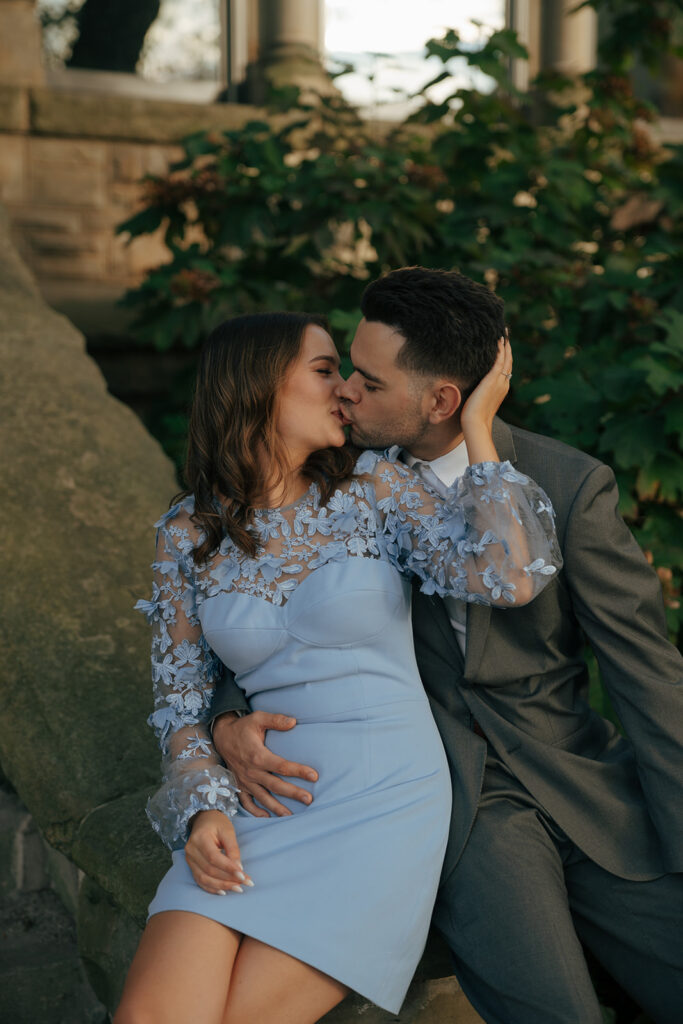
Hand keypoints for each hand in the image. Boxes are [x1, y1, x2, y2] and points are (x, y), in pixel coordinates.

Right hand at [185, 810, 252, 894]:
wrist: (204, 820)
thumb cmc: (218, 824)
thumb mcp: (228, 831)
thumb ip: (233, 849)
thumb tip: (239, 869)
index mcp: (200, 838)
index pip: (213, 857)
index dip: (228, 868)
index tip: (243, 875)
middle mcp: (191, 850)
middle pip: (209, 870)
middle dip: (228, 879)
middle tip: (245, 883)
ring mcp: (189, 859)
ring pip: (204, 878)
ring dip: (222, 886)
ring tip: (238, 889)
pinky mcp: (191, 866)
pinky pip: (200, 881)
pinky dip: (212, 888)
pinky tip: (224, 891)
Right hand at [212, 711, 317, 817]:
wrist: (222, 736)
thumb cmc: (243, 727)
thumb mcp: (258, 718)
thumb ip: (276, 720)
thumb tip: (293, 722)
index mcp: (257, 755)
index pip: (282, 766)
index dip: (298, 771)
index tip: (314, 776)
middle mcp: (251, 771)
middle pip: (275, 785)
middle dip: (293, 793)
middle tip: (309, 800)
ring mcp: (244, 780)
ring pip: (263, 797)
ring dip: (276, 808)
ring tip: (291, 816)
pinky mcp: (239, 785)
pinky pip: (246, 802)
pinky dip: (255, 811)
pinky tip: (266, 817)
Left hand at [460, 335, 510, 463]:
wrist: (475, 424)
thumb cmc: (473, 417)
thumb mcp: (478, 401)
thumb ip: (479, 393)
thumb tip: (471, 389)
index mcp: (501, 388)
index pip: (505, 368)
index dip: (505, 356)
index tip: (503, 345)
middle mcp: (503, 383)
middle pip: (508, 361)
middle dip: (507, 347)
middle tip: (505, 332)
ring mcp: (499, 381)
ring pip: (506, 358)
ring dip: (505, 344)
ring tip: (504, 331)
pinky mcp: (493, 379)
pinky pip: (499, 360)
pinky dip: (500, 349)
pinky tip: (498, 339)